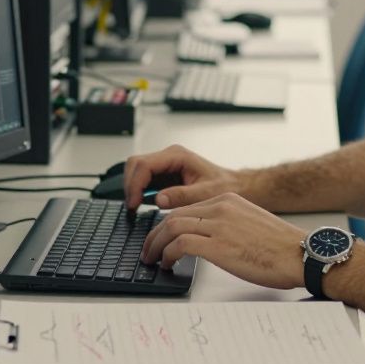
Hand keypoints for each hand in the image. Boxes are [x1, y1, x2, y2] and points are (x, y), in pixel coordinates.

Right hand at [123, 144, 244, 209]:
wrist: (235, 186)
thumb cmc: (224, 186)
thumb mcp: (205, 194)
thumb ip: (182, 195)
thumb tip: (158, 199)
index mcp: (177, 155)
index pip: (144, 164)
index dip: (135, 184)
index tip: (134, 203)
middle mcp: (169, 156)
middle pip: (135, 164)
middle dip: (130, 185)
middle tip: (132, 207)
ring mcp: (165, 164)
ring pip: (136, 170)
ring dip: (132, 187)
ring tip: (135, 207)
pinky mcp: (164, 173)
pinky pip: (144, 178)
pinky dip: (138, 190)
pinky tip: (141, 204)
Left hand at [140, 193, 305, 289]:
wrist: (301, 254)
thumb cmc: (280, 247)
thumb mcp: (249, 223)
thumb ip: (226, 224)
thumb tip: (205, 239)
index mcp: (227, 200)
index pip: (185, 208)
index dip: (166, 224)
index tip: (159, 237)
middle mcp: (220, 208)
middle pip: (173, 215)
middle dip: (154, 235)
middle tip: (148, 250)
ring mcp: (219, 225)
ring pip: (171, 227)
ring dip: (156, 245)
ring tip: (153, 259)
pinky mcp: (219, 246)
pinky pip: (181, 245)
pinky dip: (168, 254)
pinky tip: (168, 263)